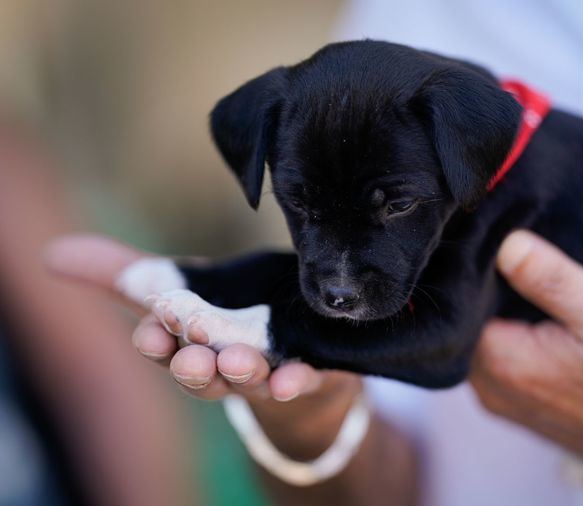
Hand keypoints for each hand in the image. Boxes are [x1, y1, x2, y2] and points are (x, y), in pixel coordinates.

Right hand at [45, 235, 361, 460]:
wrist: (291, 337)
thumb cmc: (223, 312)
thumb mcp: (175, 286)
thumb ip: (123, 274)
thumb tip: (53, 253)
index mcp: (186, 343)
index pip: (162, 345)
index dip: (155, 341)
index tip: (150, 334)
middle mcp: (222, 363)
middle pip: (203, 371)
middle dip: (194, 366)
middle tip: (191, 357)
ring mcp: (266, 369)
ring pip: (252, 376)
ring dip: (244, 371)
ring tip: (240, 361)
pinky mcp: (307, 368)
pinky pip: (302, 379)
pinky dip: (296, 382)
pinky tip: (292, 381)